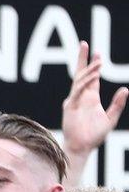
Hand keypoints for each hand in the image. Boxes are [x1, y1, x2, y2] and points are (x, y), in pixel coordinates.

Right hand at [62, 40, 127, 155]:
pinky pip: (76, 92)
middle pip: (81, 73)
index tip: (98, 53)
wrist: (82, 146)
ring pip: (80, 80)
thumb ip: (118, 104)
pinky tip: (92, 78)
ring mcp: (74, 100)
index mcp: (90, 98)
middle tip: (86, 44)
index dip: (94, 65)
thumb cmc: (95, 135)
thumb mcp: (111, 118)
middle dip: (83, 59)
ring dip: (89, 70)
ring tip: (99, 62)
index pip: (92, 78)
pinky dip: (84, 84)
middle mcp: (81, 96)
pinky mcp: (69, 106)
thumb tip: (126, 89)